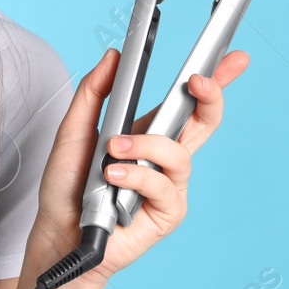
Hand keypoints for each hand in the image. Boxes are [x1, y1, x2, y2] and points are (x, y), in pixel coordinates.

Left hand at [27, 46, 249, 287]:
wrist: (56, 233)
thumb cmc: (66, 187)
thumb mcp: (74, 129)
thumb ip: (93, 92)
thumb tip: (114, 56)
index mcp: (149, 134)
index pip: (187, 103)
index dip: (214, 80)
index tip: (231, 56)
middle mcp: (165, 159)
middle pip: (205, 123)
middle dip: (213, 97)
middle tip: (199, 82)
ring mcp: (169, 186)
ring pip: (179, 155)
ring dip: (145, 146)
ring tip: (113, 150)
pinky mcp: (167, 213)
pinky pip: (164, 186)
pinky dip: (137, 177)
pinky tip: (113, 178)